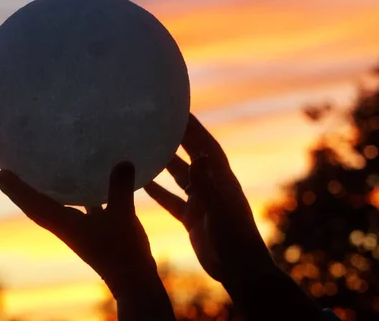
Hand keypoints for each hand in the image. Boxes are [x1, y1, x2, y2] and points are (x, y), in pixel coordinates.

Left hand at [0, 162, 174, 319]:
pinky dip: (69, 196)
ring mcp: (76, 229)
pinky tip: (78, 183)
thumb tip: (123, 161)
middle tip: (0, 175)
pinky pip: (74, 207)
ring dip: (37, 193)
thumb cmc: (122, 250)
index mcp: (64, 224)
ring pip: (51, 206)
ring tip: (27, 177)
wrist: (132, 278)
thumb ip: (119, 188)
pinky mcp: (90, 230)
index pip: (32, 203)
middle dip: (17, 191)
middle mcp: (65, 226)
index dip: (15, 189)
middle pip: (34, 205)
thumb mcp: (122, 216)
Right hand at [145, 114, 323, 320]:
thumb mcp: (219, 210)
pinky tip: (141, 184)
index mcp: (220, 179)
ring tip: (143, 147)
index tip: (176, 110)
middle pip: (190, 155)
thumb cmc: (234, 239)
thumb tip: (199, 154)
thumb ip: (207, 184)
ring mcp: (201, 201)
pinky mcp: (192, 218)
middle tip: (155, 123)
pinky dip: (158, 191)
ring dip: (164, 162)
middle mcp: (210, 186)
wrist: (239, 270)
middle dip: (175, 138)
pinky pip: (171, 200)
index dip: (192, 127)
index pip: (204, 145)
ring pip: (179, 176)